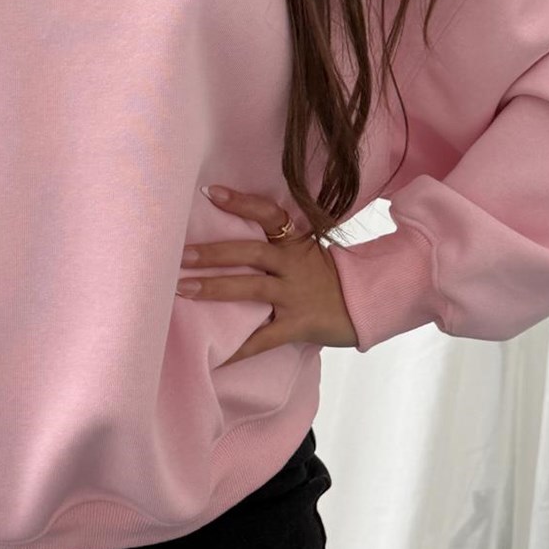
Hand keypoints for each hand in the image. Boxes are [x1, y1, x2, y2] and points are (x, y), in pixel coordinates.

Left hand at [178, 185, 358, 364]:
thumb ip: (276, 244)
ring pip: (252, 288)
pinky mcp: (299, 324)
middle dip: (214, 252)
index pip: (268, 214)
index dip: (240, 202)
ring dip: (216, 288)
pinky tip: (215, 356)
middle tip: (181, 254)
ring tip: (184, 289)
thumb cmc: (328, 278)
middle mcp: (294, 264)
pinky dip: (238, 349)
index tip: (209, 191)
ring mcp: (296, 295)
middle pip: (252, 252)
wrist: (367, 305)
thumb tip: (226, 240)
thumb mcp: (307, 252)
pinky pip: (263, 338)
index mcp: (295, 243)